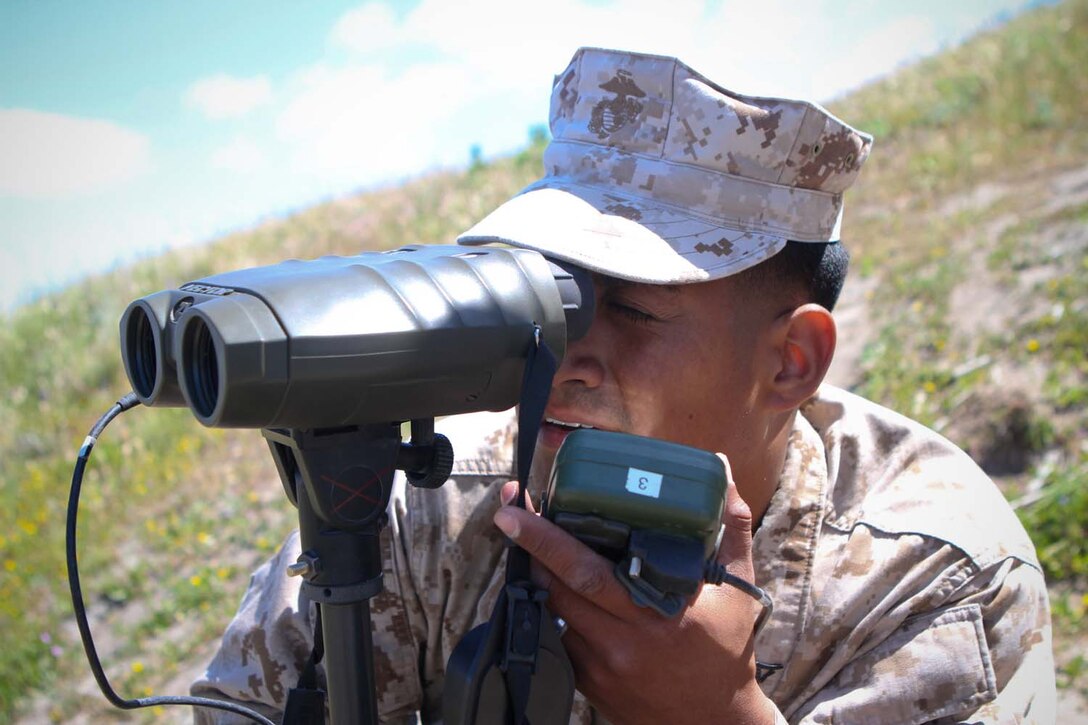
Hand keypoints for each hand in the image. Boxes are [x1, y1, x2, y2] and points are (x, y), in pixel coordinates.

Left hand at [493, 454, 773, 724]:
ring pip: (552, 611)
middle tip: (510, 512)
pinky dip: (551, 607)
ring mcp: (602, 666)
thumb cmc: (726, 649)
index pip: (588, 572)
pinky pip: (558, 637)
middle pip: (558, 588)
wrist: (714, 720)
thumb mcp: (738, 588)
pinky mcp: (589, 684)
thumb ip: (731, 527)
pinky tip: (551, 584)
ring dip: (537, 574)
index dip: (548, 539)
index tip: (520, 509)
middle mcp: (625, 641)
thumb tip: (723, 472)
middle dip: (529, 546)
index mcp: (659, 614)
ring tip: (528, 540)